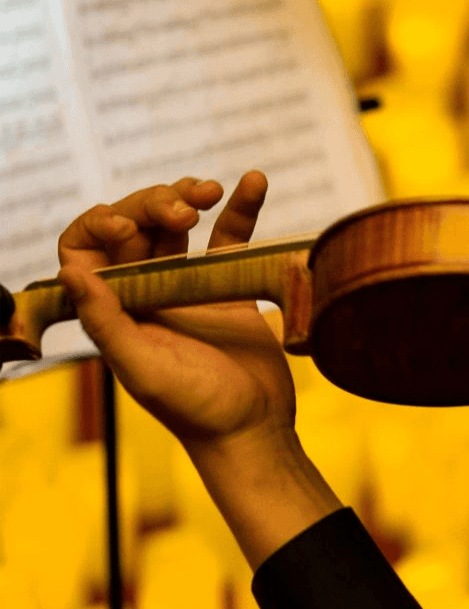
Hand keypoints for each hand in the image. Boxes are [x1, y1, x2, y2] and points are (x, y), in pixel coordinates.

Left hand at [56, 171, 295, 454]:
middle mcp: (146, 293)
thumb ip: (108, 322)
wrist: (256, 428)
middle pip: (134, 227)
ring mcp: (188, 286)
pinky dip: (242, 207)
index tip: (134, 225)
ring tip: (210, 190)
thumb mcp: (144, 369)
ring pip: (177, 224)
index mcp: (115, 310)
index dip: (102, 225)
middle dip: (153, 204)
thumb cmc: (198, 409)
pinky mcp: (231, 284)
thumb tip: (71, 271)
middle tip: (184, 211)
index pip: (87, 249)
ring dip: (187, 197)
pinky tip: (254, 181)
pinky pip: (231, 236)